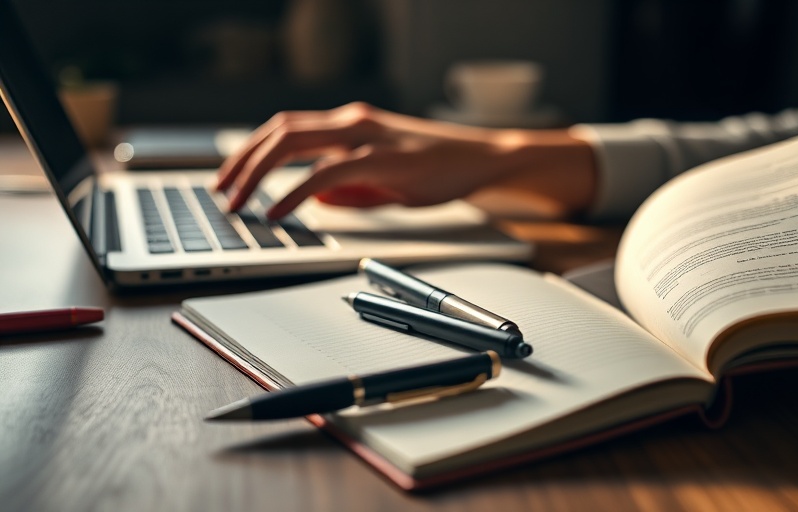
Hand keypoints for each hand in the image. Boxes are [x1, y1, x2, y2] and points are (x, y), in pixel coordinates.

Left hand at [216, 102, 596, 218]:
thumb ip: (349, 189)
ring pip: (292, 142)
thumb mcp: (385, 181)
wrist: (484, 159)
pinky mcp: (381, 157)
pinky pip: (325, 172)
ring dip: (256, 172)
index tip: (232, 177)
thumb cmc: (440, 169)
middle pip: (279, 130)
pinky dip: (293, 191)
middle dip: (241, 160)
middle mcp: (352, 121)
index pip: (286, 129)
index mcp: (351, 124)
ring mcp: (365, 135)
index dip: (251, 151)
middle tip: (221, 191)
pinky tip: (278, 210)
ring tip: (238, 201)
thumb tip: (314, 199)